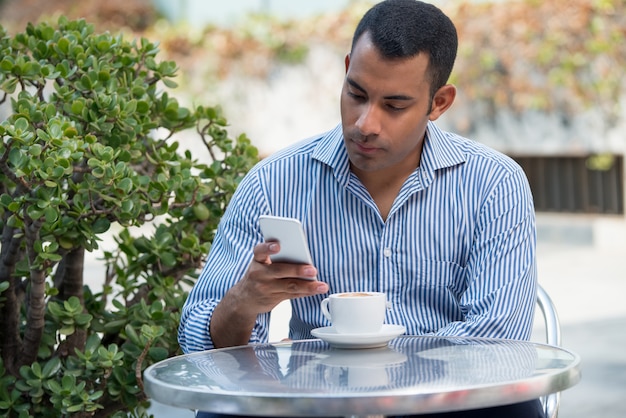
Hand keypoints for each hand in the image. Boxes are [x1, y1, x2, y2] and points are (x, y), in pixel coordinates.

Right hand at [211, 241, 327, 347]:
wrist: (244, 299)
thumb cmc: (259, 275)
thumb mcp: (261, 264)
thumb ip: (278, 259)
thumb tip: (303, 257)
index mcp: (257, 260)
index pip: (260, 251)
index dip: (268, 248)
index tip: (278, 245)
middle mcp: (259, 274)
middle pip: (279, 270)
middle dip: (297, 270)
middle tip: (313, 269)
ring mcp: (265, 288)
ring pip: (289, 286)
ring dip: (308, 286)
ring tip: (321, 285)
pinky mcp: (273, 299)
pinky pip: (292, 295)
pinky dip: (306, 292)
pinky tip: (316, 290)